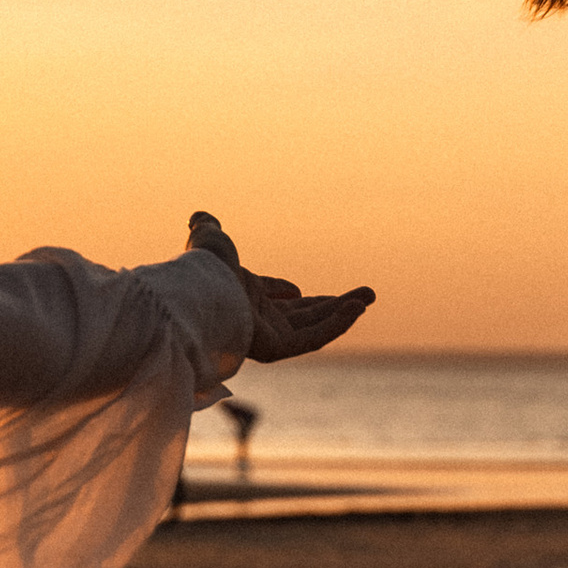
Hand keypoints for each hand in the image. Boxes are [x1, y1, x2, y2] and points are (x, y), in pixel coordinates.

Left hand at [187, 211, 374, 364]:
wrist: (198, 287)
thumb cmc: (202, 267)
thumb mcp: (210, 240)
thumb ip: (208, 229)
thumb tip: (200, 217)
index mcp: (242, 297)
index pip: (273, 301)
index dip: (286, 295)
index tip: (298, 291)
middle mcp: (255, 319)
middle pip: (302, 316)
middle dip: (333, 305)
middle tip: (366, 294)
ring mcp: (265, 336)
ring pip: (313, 328)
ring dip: (343, 313)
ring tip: (369, 297)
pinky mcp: (274, 349)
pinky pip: (312, 339)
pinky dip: (336, 324)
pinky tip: (356, 308)